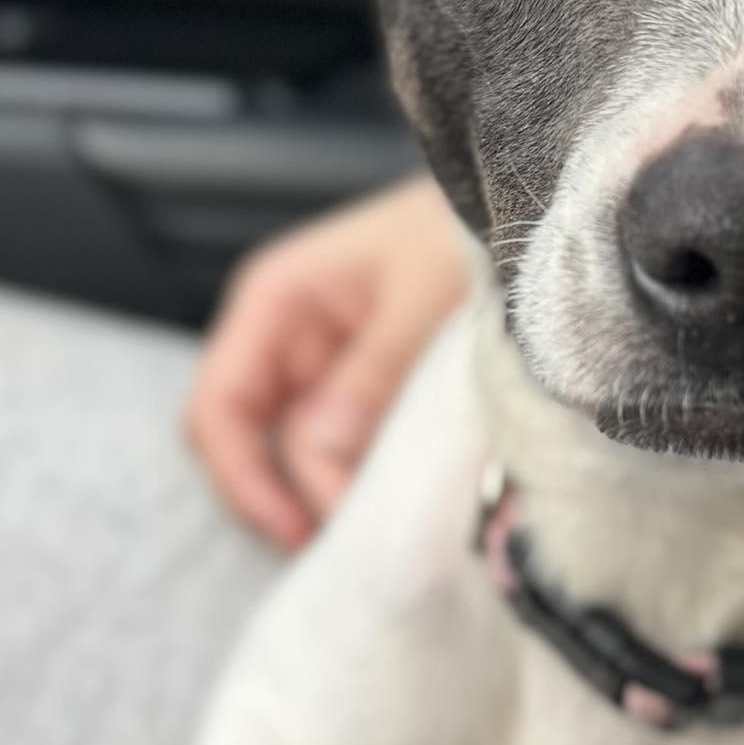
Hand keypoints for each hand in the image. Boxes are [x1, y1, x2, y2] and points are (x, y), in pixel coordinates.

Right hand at [186, 175, 470, 547]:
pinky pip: (346, 445)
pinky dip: (364, 476)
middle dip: (291, 497)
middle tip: (356, 543)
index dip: (244, 478)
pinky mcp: (368, 385)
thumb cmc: (464, 224)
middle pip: (250, 443)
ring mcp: (325, 364)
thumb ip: (374, 370)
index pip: (219, 407)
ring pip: (298, 453)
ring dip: (331, 493)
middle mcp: (287, 336)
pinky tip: (403, 498)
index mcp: (277, 300)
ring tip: (385, 529)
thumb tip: (320, 453)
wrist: (524, 202)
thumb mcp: (425, 292)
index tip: (300, 531)